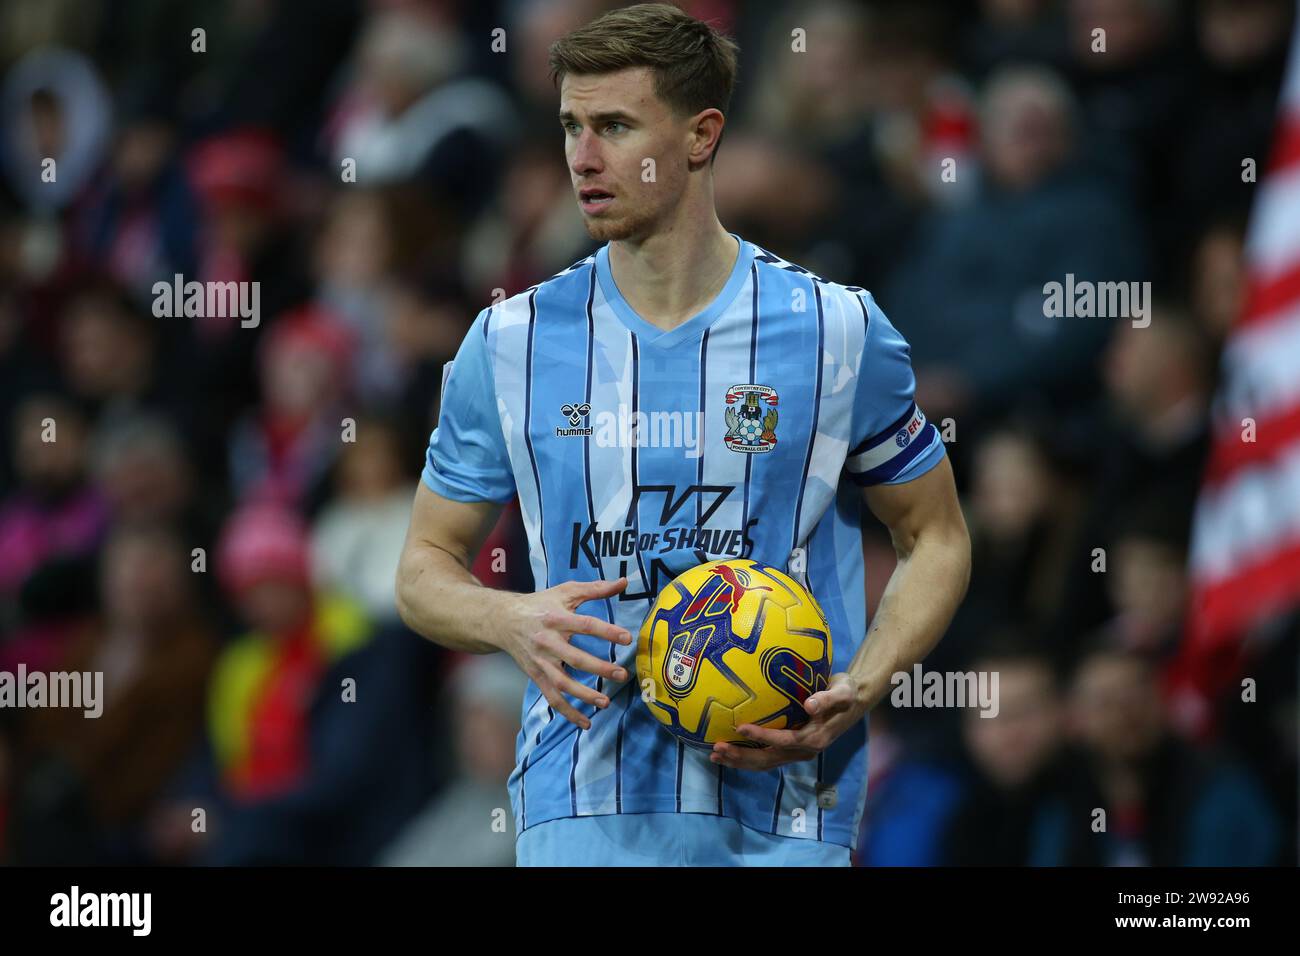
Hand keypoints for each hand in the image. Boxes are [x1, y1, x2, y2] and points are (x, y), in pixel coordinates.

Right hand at [497, 577, 631, 728]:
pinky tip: (586, 722)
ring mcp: (540, 662)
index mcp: (556, 618)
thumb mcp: (565, 591)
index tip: (627, 637)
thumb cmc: (540, 604)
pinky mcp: (536, 676)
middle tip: (622, 674)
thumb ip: (596, 588)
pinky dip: (568, 712)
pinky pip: (552, 698)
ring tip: (605, 702)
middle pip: (575, 658)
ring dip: (584, 695)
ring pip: (562, 683)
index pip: (585, 625)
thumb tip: (625, 582)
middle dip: (599, 668)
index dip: (607, 631)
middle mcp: (547, 642)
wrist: (503, 620)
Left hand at [710, 673, 865, 770]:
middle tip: (717, 748)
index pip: (784, 740)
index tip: (740, 728)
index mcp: (814, 738)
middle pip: (768, 759)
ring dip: (740, 761)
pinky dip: (746, 758)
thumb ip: (827, 698)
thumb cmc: (845, 693)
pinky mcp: (791, 749)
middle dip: (742, 756)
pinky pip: (766, 758)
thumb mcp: (842, 692)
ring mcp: (797, 752)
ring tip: (715, 756)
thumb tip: (809, 705)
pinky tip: (729, 753)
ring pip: (765, 763)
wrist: (854, 702)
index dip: (762, 737)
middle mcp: (804, 750)